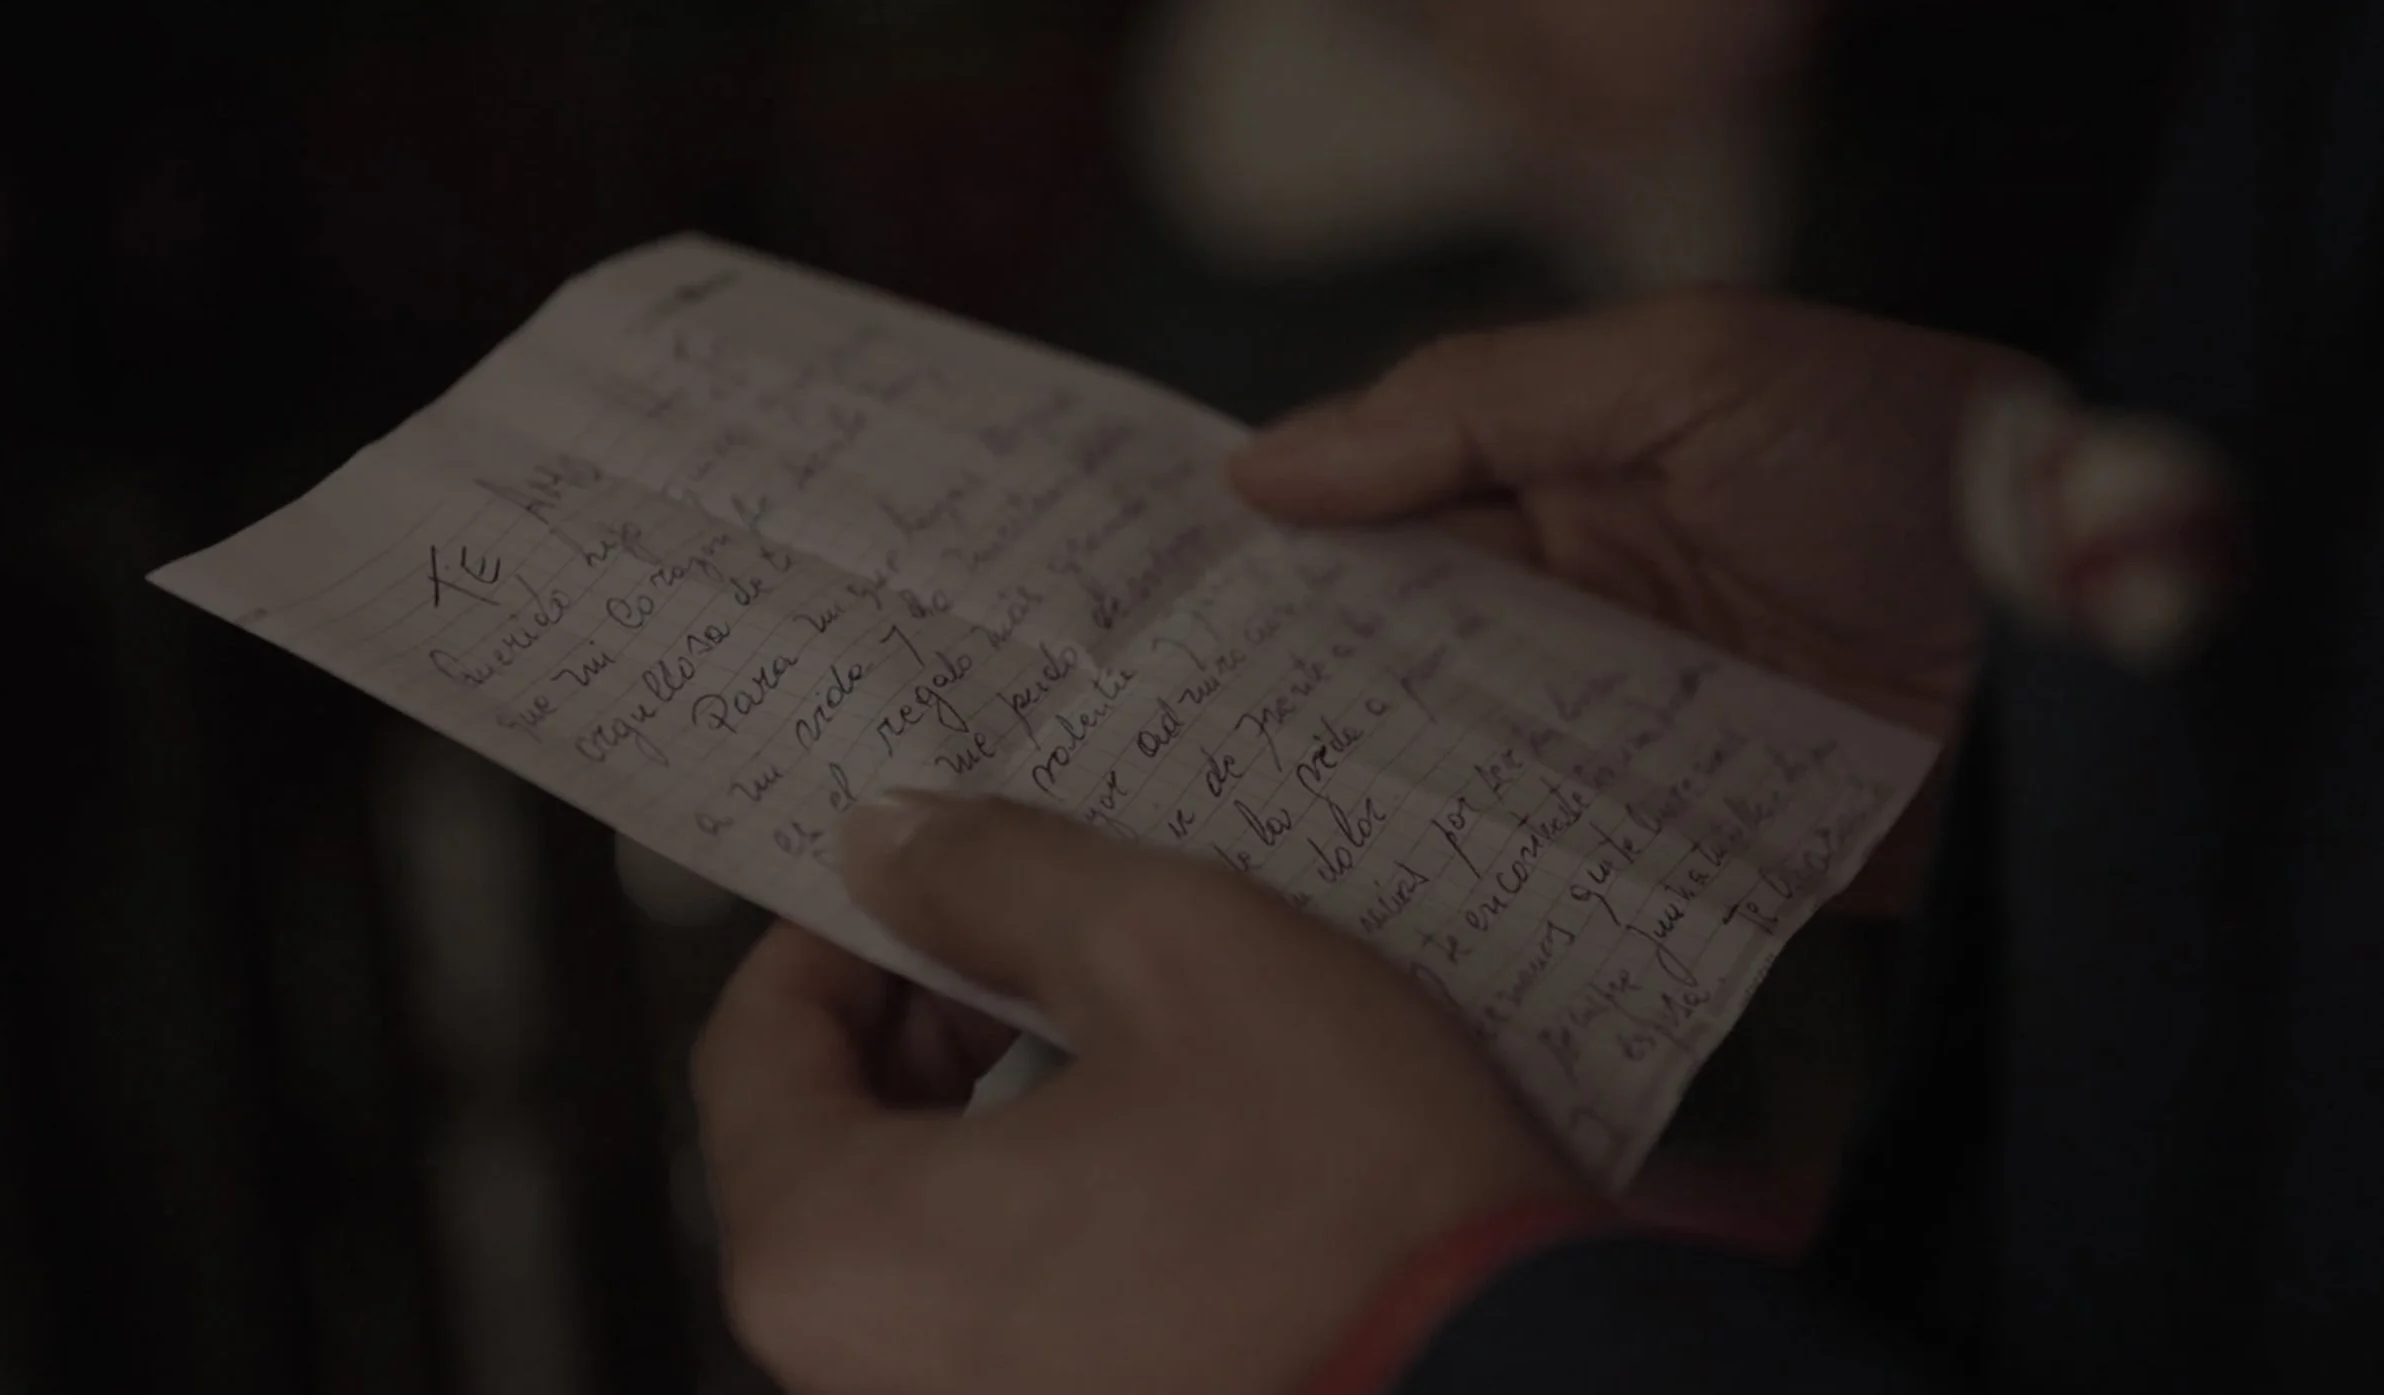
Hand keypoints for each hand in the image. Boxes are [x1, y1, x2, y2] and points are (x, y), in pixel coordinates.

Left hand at [694, 794, 1581, 1394]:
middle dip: (922, 1020)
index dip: (835, 933)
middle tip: (1036, 935)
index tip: (923, 880)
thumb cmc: (1348, 1203)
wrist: (1514, 1394)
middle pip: (824, 1145)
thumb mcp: (1175, 954)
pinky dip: (1046, 1208)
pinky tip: (1162, 1145)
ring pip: (917, 1227)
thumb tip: (892, 845)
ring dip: (991, 1110)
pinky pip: (996, 1305)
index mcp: (837, 1259)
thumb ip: (997, 878)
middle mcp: (862, 1379)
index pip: (753, 1050)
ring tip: (1122, 1029)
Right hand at [1231, 290, 2051, 908]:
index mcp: (1561, 478)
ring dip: (1360, 793)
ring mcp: (1618, 735)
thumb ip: (1474, 401)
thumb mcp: (1693, 366)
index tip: (1151, 610)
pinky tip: (1376, 905)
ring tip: (1233, 838)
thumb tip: (1266, 469)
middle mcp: (1574, 608)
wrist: (2095, 642)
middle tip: (1159, 745)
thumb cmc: (1906, 460)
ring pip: (1445, 767)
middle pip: (1390, 656)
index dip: (1266, 557)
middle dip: (1285, 695)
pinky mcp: (1670, 846)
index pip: (1373, 516)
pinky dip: (1472, 879)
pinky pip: (1543, 863)